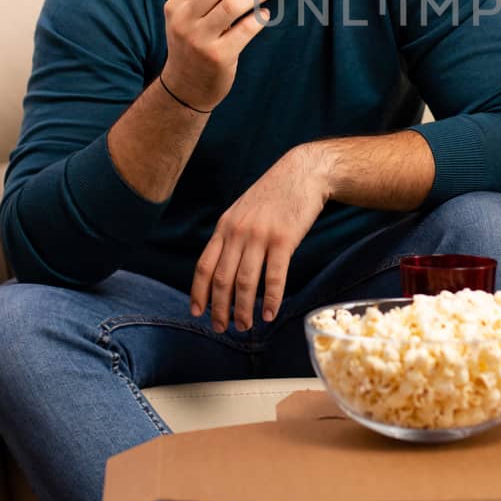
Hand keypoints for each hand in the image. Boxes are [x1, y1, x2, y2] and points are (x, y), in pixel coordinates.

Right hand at [160, 0, 275, 111]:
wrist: (186, 87)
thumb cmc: (194, 46)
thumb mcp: (189, 18)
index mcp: (176, 5)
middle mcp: (183, 21)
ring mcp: (199, 40)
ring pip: (231, 5)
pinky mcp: (217, 57)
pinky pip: (245, 30)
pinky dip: (259, 18)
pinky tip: (265, 15)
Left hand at [190, 143, 331, 331]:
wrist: (303, 172)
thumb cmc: (274, 194)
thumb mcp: (243, 210)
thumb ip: (231, 235)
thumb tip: (223, 268)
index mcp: (225, 226)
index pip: (204, 266)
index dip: (198, 293)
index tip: (197, 312)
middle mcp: (238, 232)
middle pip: (222, 280)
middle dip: (219, 309)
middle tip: (221, 328)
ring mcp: (260, 236)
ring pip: (245, 283)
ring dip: (243, 310)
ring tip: (245, 326)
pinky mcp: (284, 240)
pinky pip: (274, 277)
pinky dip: (271, 299)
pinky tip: (271, 314)